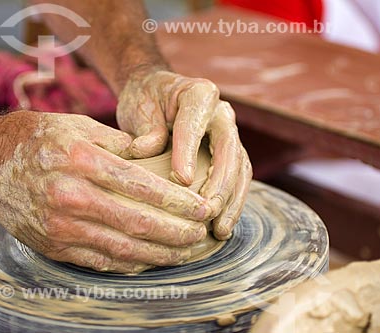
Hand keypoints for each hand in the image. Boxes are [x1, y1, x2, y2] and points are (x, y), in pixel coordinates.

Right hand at [0, 111, 208, 272]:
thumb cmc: (35, 138)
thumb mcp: (76, 125)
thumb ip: (117, 141)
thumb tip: (154, 154)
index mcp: (82, 161)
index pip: (143, 186)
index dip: (178, 201)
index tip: (202, 207)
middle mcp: (72, 197)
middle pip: (139, 223)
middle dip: (178, 232)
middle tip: (203, 233)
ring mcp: (61, 226)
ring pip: (123, 249)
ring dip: (161, 254)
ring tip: (187, 252)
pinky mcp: (53, 245)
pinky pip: (100, 261)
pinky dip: (131, 263)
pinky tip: (152, 260)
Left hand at [117, 69, 251, 239]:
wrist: (155, 94)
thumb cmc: (146, 100)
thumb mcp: (139, 107)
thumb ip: (146, 129)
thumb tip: (144, 150)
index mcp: (199, 94)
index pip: (194, 125)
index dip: (188, 153)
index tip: (181, 181)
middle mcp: (221, 114)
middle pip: (229, 151)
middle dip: (220, 186)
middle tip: (207, 213)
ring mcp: (229, 134)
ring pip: (240, 169)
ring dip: (232, 201)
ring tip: (219, 230)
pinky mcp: (228, 154)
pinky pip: (237, 179)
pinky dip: (231, 203)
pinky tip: (221, 226)